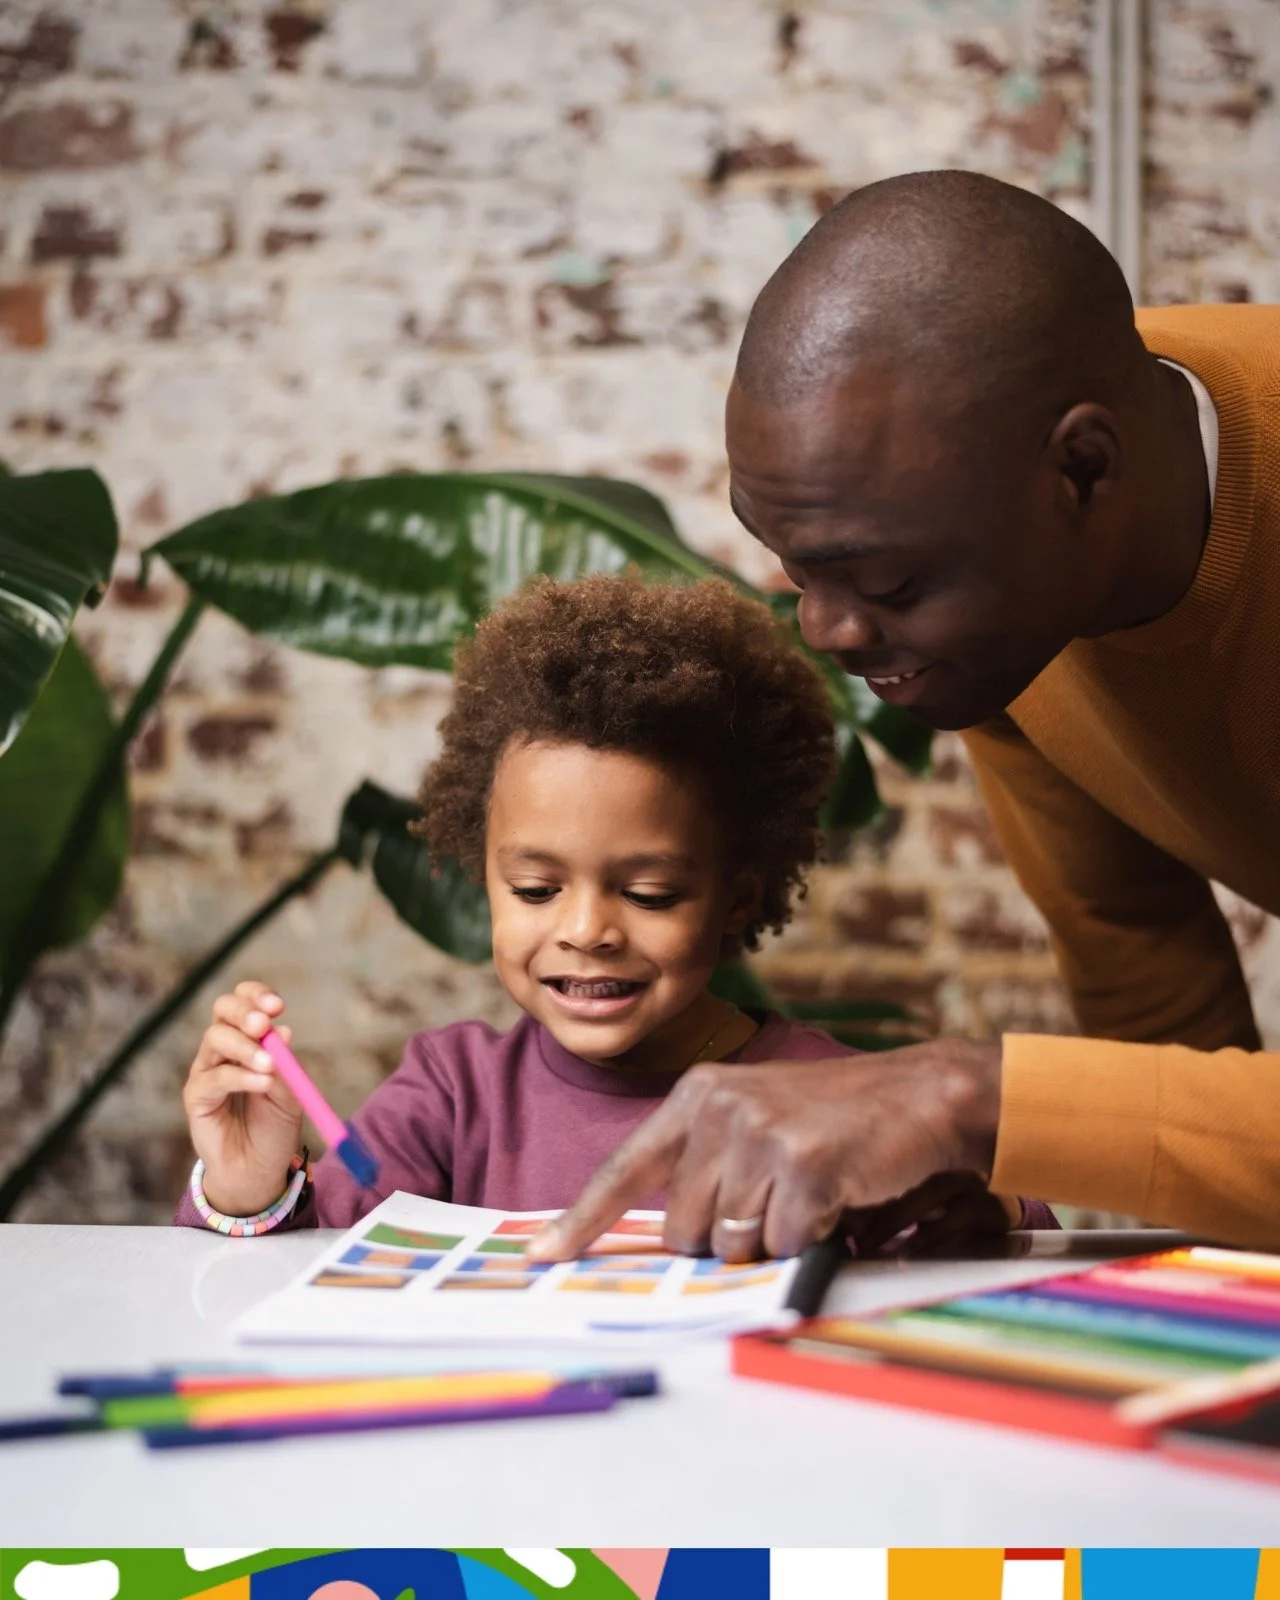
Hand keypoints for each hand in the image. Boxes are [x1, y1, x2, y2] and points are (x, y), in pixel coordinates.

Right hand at [182, 981, 303, 1214]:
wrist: (259, 1170)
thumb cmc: (275, 1128)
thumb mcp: (291, 1094)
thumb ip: (285, 1065)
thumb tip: (284, 1031)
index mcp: (248, 1039)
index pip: (244, 1002)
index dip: (256, 996)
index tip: (277, 1005)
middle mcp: (223, 1049)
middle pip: (223, 1011)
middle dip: (244, 1012)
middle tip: (264, 1024)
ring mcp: (207, 1071)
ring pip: (215, 1039)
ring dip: (246, 1048)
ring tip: (270, 1065)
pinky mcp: (196, 1097)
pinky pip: (214, 1077)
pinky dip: (240, 1076)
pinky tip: (262, 1084)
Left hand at [527, 1039, 1001, 1262]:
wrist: (919, 1095)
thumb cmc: (837, 1119)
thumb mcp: (756, 1120)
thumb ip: (706, 1166)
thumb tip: (670, 1241)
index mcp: (697, 1096)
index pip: (624, 1167)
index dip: (581, 1219)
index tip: (542, 1257)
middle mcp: (718, 1109)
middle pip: (684, 1229)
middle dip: (724, 1239)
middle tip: (773, 1203)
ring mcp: (760, 1134)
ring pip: (733, 1244)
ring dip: (773, 1238)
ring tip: (809, 1193)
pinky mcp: (803, 1165)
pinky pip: (784, 1245)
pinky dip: (811, 1239)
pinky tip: (835, 1198)